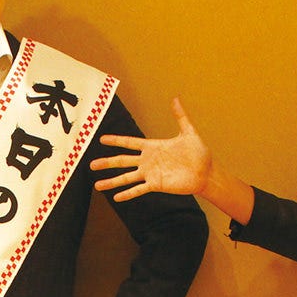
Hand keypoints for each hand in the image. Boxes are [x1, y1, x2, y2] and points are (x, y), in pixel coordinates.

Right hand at [90, 98, 211, 201]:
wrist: (204, 171)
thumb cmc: (197, 152)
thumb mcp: (188, 132)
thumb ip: (180, 116)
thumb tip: (175, 98)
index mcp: (152, 147)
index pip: (129, 143)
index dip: (116, 141)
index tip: (101, 139)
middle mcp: (147, 161)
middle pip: (122, 161)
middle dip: (106, 163)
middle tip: (91, 165)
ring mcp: (150, 174)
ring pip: (126, 178)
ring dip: (111, 181)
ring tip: (97, 186)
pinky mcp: (155, 184)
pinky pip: (138, 189)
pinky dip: (127, 194)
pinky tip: (116, 198)